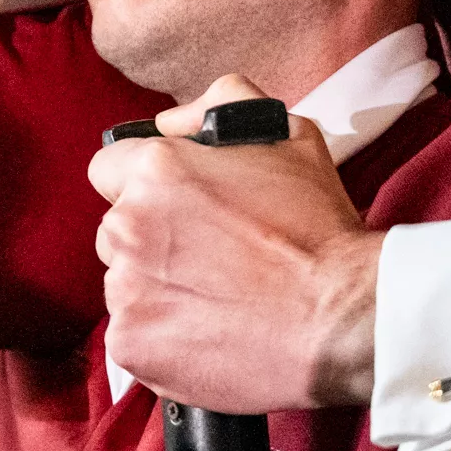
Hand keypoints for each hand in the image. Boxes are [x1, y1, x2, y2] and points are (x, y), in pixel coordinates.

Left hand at [86, 75, 383, 412]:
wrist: (342, 321)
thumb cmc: (318, 230)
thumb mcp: (286, 136)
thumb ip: (218, 106)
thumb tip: (167, 122)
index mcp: (155, 170)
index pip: (108, 169)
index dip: (142, 185)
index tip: (174, 207)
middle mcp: (126, 225)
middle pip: (116, 230)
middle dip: (152, 240)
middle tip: (210, 259)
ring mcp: (124, 289)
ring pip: (124, 284)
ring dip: (157, 290)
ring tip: (218, 301)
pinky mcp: (130, 344)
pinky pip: (132, 336)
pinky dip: (162, 338)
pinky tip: (210, 335)